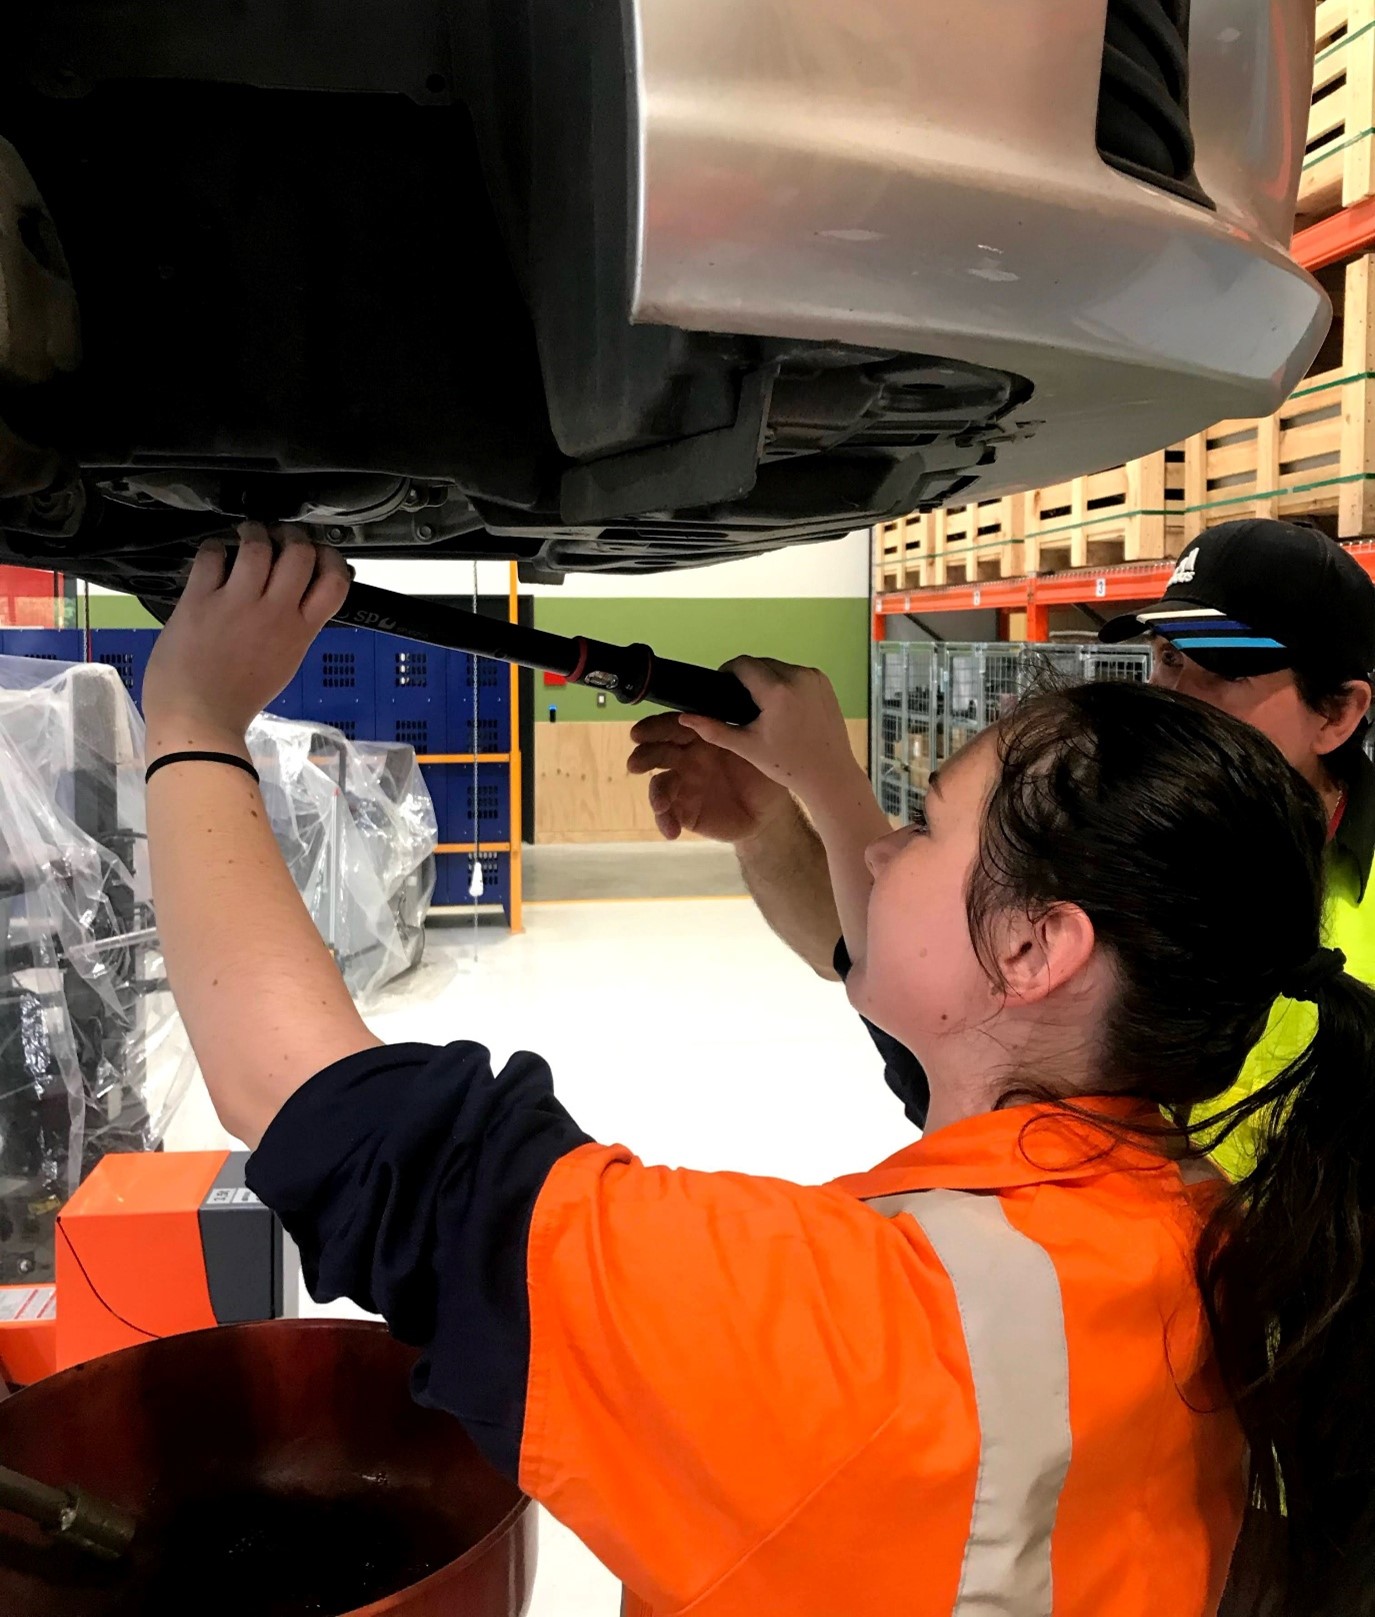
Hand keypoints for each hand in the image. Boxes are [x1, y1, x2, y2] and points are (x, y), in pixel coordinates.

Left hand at [143, 523, 350, 746]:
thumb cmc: (237, 699)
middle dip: (293, 537)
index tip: (319, 555)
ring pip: (259, 545)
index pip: (335, 583)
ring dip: (254, 532)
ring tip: (247, 535)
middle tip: (280, 537)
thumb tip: (293, 602)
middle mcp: (274, 613)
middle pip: (301, 553)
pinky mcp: (200, 600)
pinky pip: (213, 555)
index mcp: (299, 632)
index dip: (331, 560)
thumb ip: (292, 630)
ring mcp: (237, 604)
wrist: (197, 718)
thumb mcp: (283, 665)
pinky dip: (215, 548)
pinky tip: (214, 555)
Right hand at [627, 710, 793, 843]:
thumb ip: (728, 735)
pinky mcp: (684, 811)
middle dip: (644, 757)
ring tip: (660, 805)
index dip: (654, 729)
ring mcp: (683, 785)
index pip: (673, 727)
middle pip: (658, 753)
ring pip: (659, 785)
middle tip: (635, 764)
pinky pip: (668, 815)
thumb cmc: (763, 771)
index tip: (638, 733)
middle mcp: (686, 758)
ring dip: (655, 794)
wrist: (771, 811)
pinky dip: (665, 822)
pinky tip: (672, 831)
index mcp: (700, 736)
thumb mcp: (753, 751)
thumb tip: (702, 719)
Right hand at [679, 657, 860, 809]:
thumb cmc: (789, 766)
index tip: (722, 683)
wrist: (830, 774)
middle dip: (748, 676)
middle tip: (741, 701)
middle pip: (760, 663)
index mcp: (778, 692)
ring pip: (778, 666)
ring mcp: (814, 678)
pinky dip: (786, 683)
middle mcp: (798, 678)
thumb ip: (714, 730)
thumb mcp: (747, 747)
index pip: (743, 664)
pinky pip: (796, 673)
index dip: (727, 671)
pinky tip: (784, 706)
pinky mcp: (824, 681)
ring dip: (767, 678)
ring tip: (763, 706)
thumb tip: (687, 717)